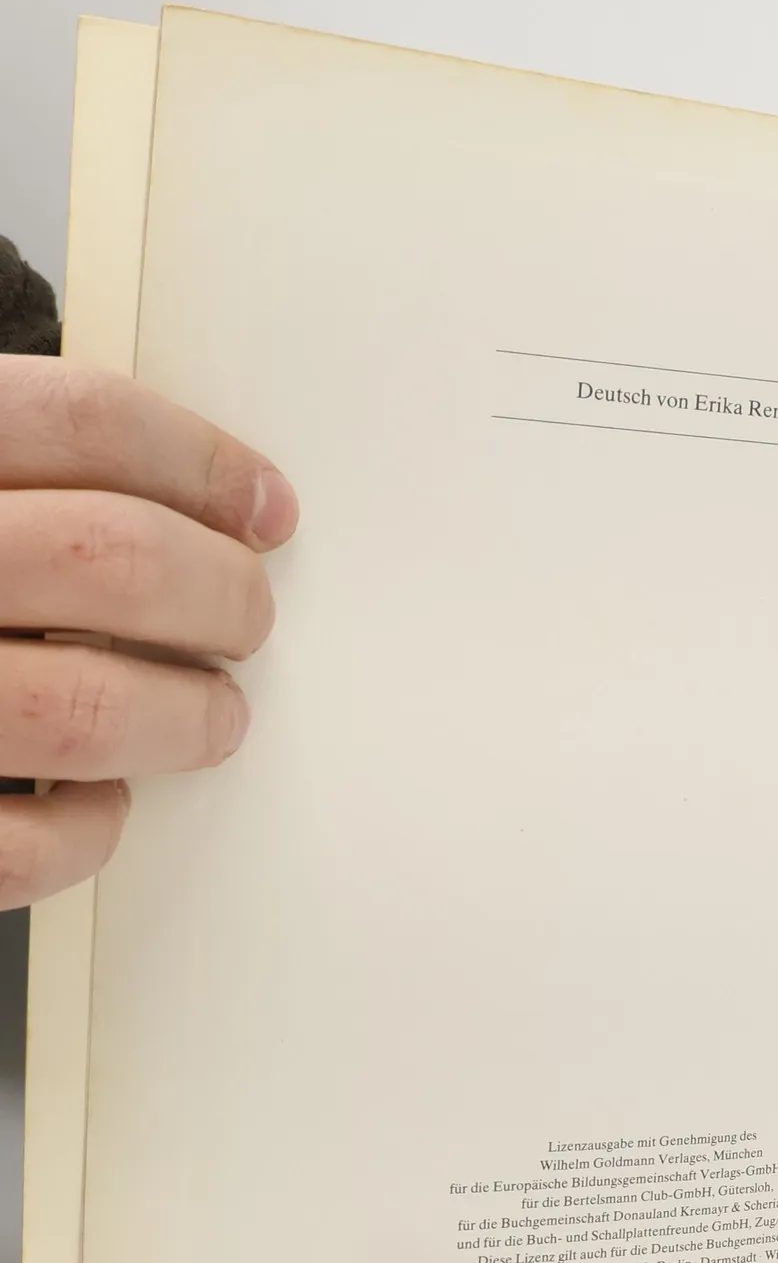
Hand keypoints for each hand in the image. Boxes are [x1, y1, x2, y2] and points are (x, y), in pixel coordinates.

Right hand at [0, 356, 296, 906]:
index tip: (267, 509)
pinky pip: (19, 843)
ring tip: (213, 715)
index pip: (76, 419)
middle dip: (219, 595)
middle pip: (109, 559)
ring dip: (187, 717)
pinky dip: (87, 831)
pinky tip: (97, 805)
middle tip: (248, 617)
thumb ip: (5, 474)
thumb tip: (200, 500)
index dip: (200, 463)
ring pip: (89, 708)